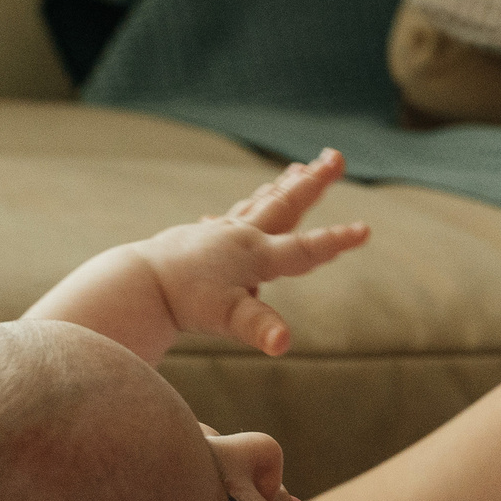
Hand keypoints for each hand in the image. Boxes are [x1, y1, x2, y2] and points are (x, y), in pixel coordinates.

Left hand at [26, 149, 369, 362]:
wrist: (136, 283)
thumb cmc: (183, 302)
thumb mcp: (228, 317)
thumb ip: (259, 327)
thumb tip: (283, 344)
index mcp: (256, 254)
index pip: (306, 250)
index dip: (337, 242)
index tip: (364, 229)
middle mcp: (242, 236)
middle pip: (286, 205)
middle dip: (314, 182)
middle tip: (335, 156)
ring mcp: (220, 234)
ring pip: (260, 205)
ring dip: (283, 187)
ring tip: (298, 169)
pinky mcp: (199, 239)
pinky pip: (229, 218)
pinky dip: (242, 210)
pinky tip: (230, 217)